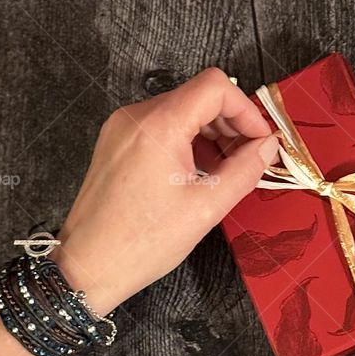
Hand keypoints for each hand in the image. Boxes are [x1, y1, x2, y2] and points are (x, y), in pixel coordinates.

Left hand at [49, 68, 275, 314]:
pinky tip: (198, 169)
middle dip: (231, 122)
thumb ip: (244, 170)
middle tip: (249, 156)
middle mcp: (137, 116)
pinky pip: (162, 123)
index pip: (215, 87)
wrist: (86, 268)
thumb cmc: (141, 243)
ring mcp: (123, 126)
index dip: (245, 109)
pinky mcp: (117, 140)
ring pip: (182, 108)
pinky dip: (187, 138)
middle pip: (199, 95)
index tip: (259, 139)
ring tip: (225, 167)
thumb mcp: (206, 208)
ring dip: (210, 131)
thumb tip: (269, 147)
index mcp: (159, 126)